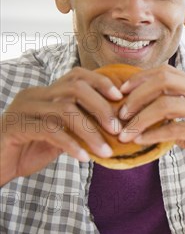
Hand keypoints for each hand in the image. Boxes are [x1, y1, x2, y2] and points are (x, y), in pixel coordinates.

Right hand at [1, 67, 121, 185]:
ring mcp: (24, 108)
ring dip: (91, 131)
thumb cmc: (29, 150)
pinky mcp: (16, 127)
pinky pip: (50, 131)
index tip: (120, 98)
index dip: (101, 83)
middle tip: (117, 129)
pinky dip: (71, 144)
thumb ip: (80, 127)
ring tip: (106, 150)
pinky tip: (84, 157)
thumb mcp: (61, 136)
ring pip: (65, 110)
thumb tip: (114, 128)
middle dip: (101, 108)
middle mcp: (35, 95)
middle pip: (75, 88)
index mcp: (46, 93)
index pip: (77, 75)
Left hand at [117, 65, 184, 189]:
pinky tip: (140, 142)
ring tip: (125, 131)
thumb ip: (174, 118)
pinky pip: (175, 129)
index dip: (140, 79)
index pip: (167, 72)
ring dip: (140, 118)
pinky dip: (153, 135)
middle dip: (136, 96)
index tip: (122, 93)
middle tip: (121, 113)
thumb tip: (143, 116)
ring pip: (166, 104)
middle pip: (164, 81)